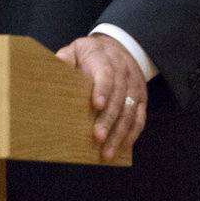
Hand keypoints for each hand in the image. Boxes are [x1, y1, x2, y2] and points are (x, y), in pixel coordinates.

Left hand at [55, 33, 146, 160]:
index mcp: (105, 60)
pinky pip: (139, 119)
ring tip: (107, 152)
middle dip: (109, 120)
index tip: (96, 105)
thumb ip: (67, 57)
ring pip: (130, 113)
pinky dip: (131, 136)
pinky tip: (120, 149)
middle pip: (119, 98)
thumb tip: (57, 63)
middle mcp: (124, 73)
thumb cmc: (91, 53)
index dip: (102, 89)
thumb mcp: (77, 49)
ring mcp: (135, 87)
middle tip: (98, 137)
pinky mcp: (141, 99)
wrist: (119, 47)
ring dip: (119, 134)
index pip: (106, 75)